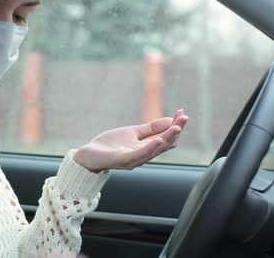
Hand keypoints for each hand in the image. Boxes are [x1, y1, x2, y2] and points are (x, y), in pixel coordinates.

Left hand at [73, 109, 188, 171]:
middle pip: (163, 144)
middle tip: (185, 118)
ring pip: (154, 150)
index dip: (175, 126)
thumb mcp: (132, 133)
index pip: (165, 137)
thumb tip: (169, 120)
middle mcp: (142, 156)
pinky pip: (139, 154)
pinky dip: (150, 148)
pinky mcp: (122, 160)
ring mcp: (133, 159)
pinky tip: (159, 140)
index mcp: (145, 149)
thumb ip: (150, 129)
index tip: (183, 114)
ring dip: (167, 138)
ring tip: (177, 128)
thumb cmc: (110, 145)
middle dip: (175, 131)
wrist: (88, 155)